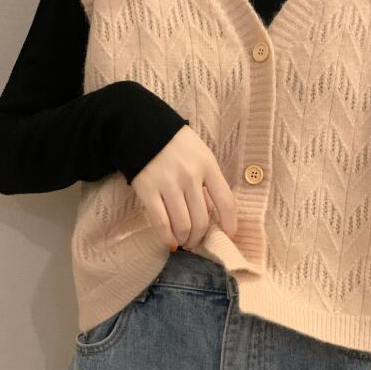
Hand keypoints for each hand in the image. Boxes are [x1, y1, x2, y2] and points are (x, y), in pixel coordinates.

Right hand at [130, 125, 237, 250]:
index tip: (228, 235)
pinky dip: (167, 237)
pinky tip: (170, 242)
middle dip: (201, 237)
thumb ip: (208, 180)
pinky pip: (161, 222)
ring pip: (183, 225)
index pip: (226, 202)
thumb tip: (213, 214)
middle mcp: (190, 176)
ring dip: (185, 239)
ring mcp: (168, 183)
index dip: (230, 225)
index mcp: (208, 165)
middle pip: (202, 219)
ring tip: (183, 242)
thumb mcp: (200, 154)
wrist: (140, 127)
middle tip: (197, 242)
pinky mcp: (147, 190)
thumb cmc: (175, 143)